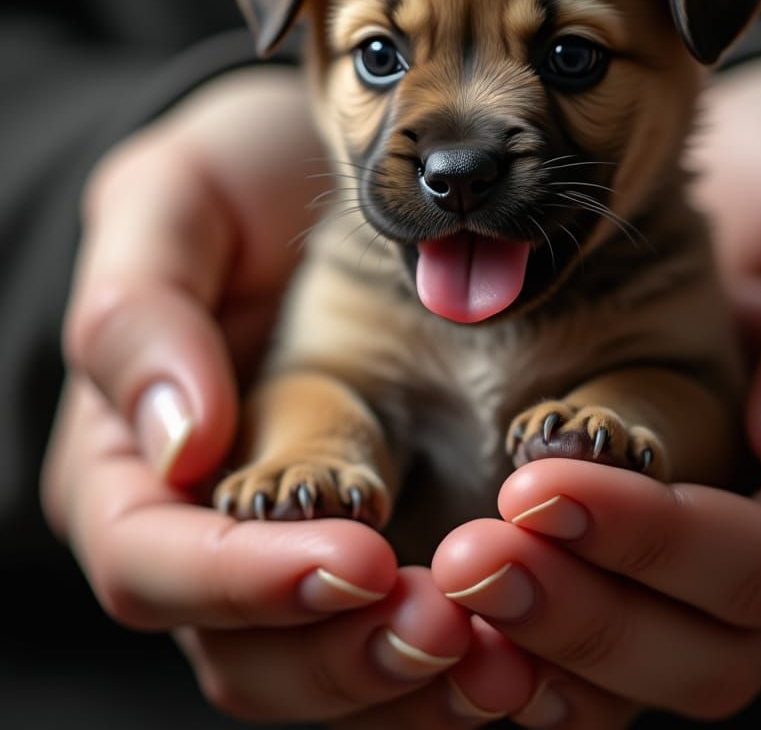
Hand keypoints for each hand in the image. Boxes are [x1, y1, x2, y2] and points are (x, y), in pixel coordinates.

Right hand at [43, 68, 530, 724]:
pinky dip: (463, 659)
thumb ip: (141, 315)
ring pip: (333, 671)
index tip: (356, 554)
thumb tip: (178, 445)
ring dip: (417, 682)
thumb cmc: (234, 184)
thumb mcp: (170, 204)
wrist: (317, 177)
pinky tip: (531, 640)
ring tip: (511, 654)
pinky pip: (406, 640)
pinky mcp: (384, 546)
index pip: (157, 567)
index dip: (247, 582)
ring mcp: (298, 551)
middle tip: (452, 622)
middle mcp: (209, 535)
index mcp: (133, 468)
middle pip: (249, 654)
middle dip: (347, 652)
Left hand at [432, 55, 760, 723]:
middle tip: (471, 560)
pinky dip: (540, 650)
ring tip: (450, 585)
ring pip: (654, 664)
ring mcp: (730, 554)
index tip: (538, 479)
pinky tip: (468, 622)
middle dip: (587, 614)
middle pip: (714, 648)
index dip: (662, 540)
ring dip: (547, 643)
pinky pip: (609, 639)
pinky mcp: (663, 542)